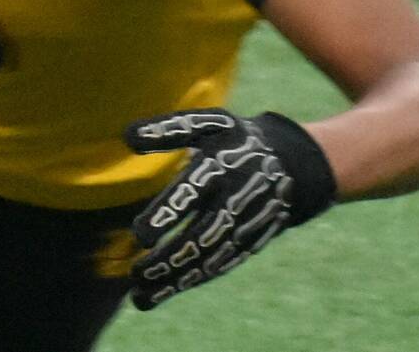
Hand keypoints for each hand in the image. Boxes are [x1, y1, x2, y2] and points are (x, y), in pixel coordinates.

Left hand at [125, 109, 337, 310]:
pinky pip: (220, 266)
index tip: (138, 236)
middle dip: (169, 258)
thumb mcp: (207, 123)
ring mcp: (243, 226)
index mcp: (219, 168)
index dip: (166, 214)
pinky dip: (194, 280)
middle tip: (137, 273)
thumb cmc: (234, 140)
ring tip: (142, 295)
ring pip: (210, 258)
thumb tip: (127, 136)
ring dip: (177, 279)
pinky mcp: (249, 243)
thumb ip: (167, 129)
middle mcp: (233, 201)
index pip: (191, 193)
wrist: (291, 163)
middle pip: (201, 236)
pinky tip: (166, 291)